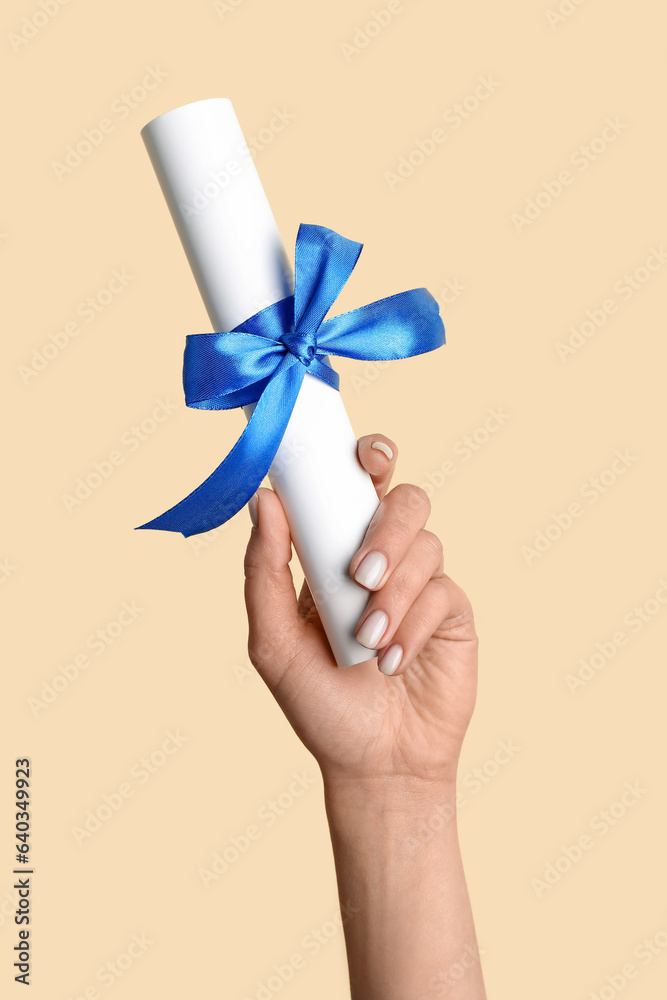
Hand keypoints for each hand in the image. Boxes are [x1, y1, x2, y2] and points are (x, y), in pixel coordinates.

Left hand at [244, 434, 478, 789]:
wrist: (375, 764)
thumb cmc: (320, 703)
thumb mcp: (274, 642)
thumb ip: (264, 571)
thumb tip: (263, 500)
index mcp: (336, 552)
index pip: (356, 486)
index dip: (367, 458)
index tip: (364, 456)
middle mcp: (383, 558)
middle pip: (405, 499)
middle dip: (387, 527)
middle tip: (359, 573)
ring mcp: (421, 583)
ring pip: (426, 544)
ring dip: (394, 590)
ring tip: (368, 639)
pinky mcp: (452, 612)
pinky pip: (442, 592)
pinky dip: (413, 625)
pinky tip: (392, 662)